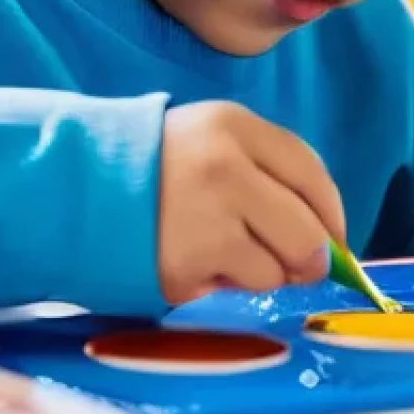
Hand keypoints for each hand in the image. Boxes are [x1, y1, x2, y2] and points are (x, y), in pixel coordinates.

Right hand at [158, 101, 345, 305]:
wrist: (77, 186)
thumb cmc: (158, 163)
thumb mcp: (213, 139)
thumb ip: (271, 172)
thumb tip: (329, 242)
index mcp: (232, 125)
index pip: (310, 172)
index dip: (333, 213)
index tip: (336, 237)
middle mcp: (223, 167)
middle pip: (307, 232)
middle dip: (312, 257)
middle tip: (300, 264)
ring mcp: (203, 219)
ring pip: (276, 269)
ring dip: (263, 271)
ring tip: (223, 249)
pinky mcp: (182, 266)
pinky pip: (237, 288)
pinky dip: (226, 282)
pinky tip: (196, 259)